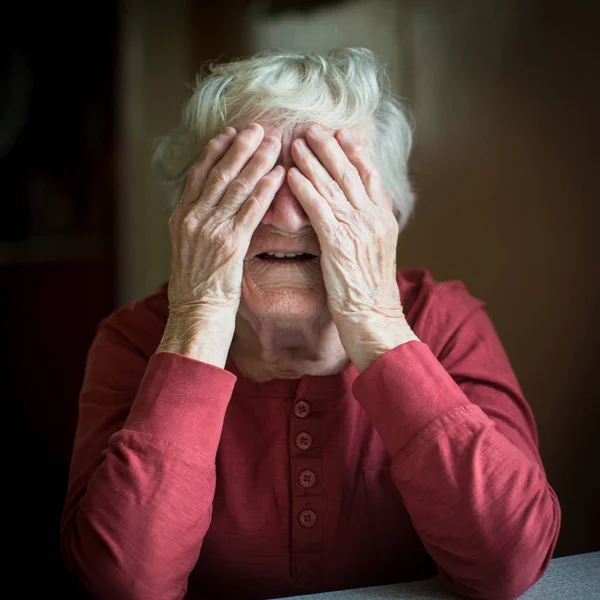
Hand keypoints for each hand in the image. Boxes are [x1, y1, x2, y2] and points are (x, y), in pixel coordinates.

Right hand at [166, 123, 284, 315]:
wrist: (195, 315)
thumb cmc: (196, 288)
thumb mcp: (188, 249)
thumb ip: (198, 224)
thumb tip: (212, 206)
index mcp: (181, 217)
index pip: (198, 175)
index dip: (215, 151)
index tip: (230, 132)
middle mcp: (193, 218)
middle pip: (219, 174)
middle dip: (240, 147)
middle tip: (258, 128)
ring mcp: (210, 230)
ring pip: (236, 187)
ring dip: (257, 161)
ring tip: (274, 143)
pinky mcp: (230, 244)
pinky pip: (251, 210)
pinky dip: (266, 189)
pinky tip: (279, 175)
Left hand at [287, 124, 417, 370]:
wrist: (375, 320)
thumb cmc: (371, 293)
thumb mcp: (378, 254)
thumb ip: (371, 227)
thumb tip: (366, 209)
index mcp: (383, 220)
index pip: (369, 177)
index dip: (355, 153)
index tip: (342, 134)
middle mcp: (373, 218)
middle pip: (350, 173)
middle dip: (330, 147)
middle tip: (313, 127)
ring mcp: (358, 229)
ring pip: (334, 186)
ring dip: (313, 161)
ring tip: (297, 142)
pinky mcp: (340, 243)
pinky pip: (320, 209)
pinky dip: (306, 189)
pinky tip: (292, 175)